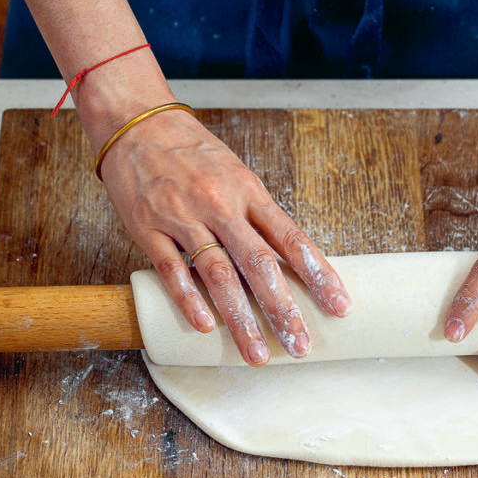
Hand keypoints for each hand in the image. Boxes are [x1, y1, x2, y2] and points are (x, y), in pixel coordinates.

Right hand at [98, 105, 351, 366]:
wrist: (138, 123)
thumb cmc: (192, 151)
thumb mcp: (236, 174)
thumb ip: (258, 215)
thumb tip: (288, 260)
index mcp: (249, 192)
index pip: (291, 238)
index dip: (318, 274)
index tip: (339, 305)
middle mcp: (221, 205)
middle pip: (259, 264)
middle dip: (283, 309)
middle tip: (300, 345)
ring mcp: (184, 218)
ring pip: (219, 275)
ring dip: (240, 319)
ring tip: (257, 354)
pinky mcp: (149, 229)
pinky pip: (172, 270)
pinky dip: (190, 300)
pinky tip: (206, 326)